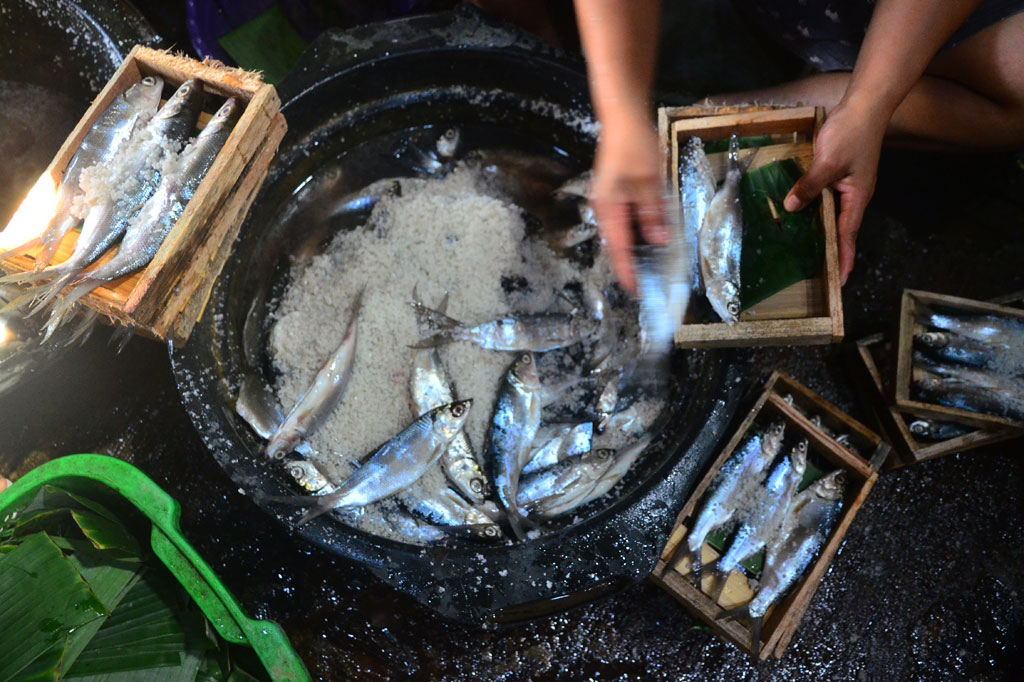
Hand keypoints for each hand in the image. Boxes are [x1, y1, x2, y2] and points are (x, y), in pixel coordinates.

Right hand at [591, 117, 668, 292]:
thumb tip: (658, 241)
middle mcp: (606, 209)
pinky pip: (628, 221)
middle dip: (633, 265)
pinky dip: (640, 233)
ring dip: (637, 250)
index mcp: (610, 208)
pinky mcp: (618, 194)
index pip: (619, 248)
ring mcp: (611, 202)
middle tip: (650, 284)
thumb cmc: (634, 145)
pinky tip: (653, 239)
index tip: (637, 291)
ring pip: (624, 234)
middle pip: (619, 245)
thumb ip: (653, 213)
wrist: (623, 116)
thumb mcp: (649, 180)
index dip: (628, 271)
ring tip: (653, 268)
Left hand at [784, 99, 887, 284]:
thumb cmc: (850, 133)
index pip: (849, 235)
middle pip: (842, 228)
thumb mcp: (827, 162)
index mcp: (858, 197)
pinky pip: (829, 198)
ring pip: (834, 213)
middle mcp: (856, 195)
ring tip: (810, 250)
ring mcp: (849, 184)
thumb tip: (792, 208)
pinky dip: (817, 208)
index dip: (844, 258)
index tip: (841, 280)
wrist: (864, 105)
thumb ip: (810, 186)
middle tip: (821, 273)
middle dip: (833, 250)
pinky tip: (804, 213)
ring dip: (824, 231)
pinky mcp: (841, 173)